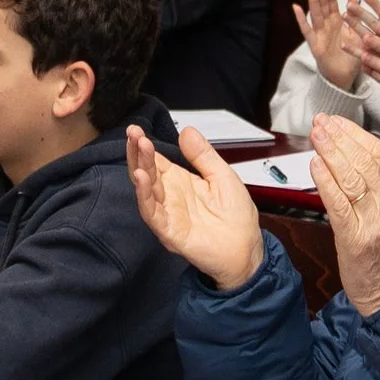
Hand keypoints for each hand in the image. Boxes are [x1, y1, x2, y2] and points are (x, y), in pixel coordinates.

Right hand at [126, 123, 264, 290]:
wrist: (246, 250)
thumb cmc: (236, 218)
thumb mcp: (223, 176)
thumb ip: (203, 156)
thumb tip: (187, 131)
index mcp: (180, 182)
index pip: (156, 161)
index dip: (145, 146)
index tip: (137, 129)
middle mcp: (170, 197)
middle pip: (146, 172)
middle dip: (137, 152)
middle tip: (133, 133)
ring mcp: (167, 214)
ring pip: (146, 189)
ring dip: (140, 167)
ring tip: (139, 147)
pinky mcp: (169, 231)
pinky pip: (152, 213)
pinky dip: (144, 195)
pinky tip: (142, 178)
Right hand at [295, 0, 367, 95]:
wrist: (345, 77)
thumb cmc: (351, 56)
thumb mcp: (358, 35)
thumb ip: (355, 18)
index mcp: (337, 22)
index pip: (333, 2)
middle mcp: (327, 26)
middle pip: (322, 5)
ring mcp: (319, 34)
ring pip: (315, 14)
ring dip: (312, 1)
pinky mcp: (315, 45)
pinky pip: (307, 31)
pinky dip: (301, 20)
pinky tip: (296, 7)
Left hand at [307, 115, 379, 315]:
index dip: (356, 134)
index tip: (337, 122)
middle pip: (363, 162)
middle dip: (339, 138)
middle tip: (321, 123)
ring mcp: (375, 221)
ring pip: (351, 178)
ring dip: (330, 153)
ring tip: (316, 136)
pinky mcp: (355, 238)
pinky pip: (339, 204)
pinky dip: (326, 182)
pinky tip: (316, 166)